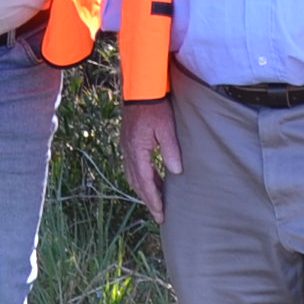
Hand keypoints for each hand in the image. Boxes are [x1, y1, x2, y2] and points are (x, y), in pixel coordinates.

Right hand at [119, 100, 178, 221]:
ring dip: (145, 189)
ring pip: (133, 176)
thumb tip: (176, 172)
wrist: (141, 89)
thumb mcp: (167, 128)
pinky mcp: (129, 143)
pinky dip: (142, 178)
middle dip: (148, 199)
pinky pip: (133, 167)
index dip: (154, 200)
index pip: (146, 182)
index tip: (161, 215)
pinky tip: (152, 179)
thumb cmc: (155, 106)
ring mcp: (126, 147)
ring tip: (158, 200)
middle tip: (160, 214)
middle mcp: (128, 152)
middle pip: (137, 183)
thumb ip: (171, 150)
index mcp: (137, 151)